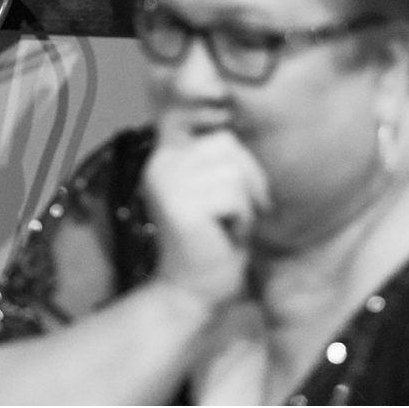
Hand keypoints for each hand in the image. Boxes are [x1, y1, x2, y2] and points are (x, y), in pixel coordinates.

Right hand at [144, 111, 269, 313]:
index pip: (195, 117)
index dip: (214, 116)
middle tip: (238, 211)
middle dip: (247, 178)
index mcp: (165, 153)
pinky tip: (226, 235)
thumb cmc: (212, 240)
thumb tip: (232, 118)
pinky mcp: (182, 204)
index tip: (225, 122)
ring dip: (245, 203)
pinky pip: (235, 196)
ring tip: (229, 224)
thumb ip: (214, 156)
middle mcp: (160, 161)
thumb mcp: (211, 188)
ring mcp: (168, 181)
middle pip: (227, 144)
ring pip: (234, 171)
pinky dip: (242, 219)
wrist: (192, 291)